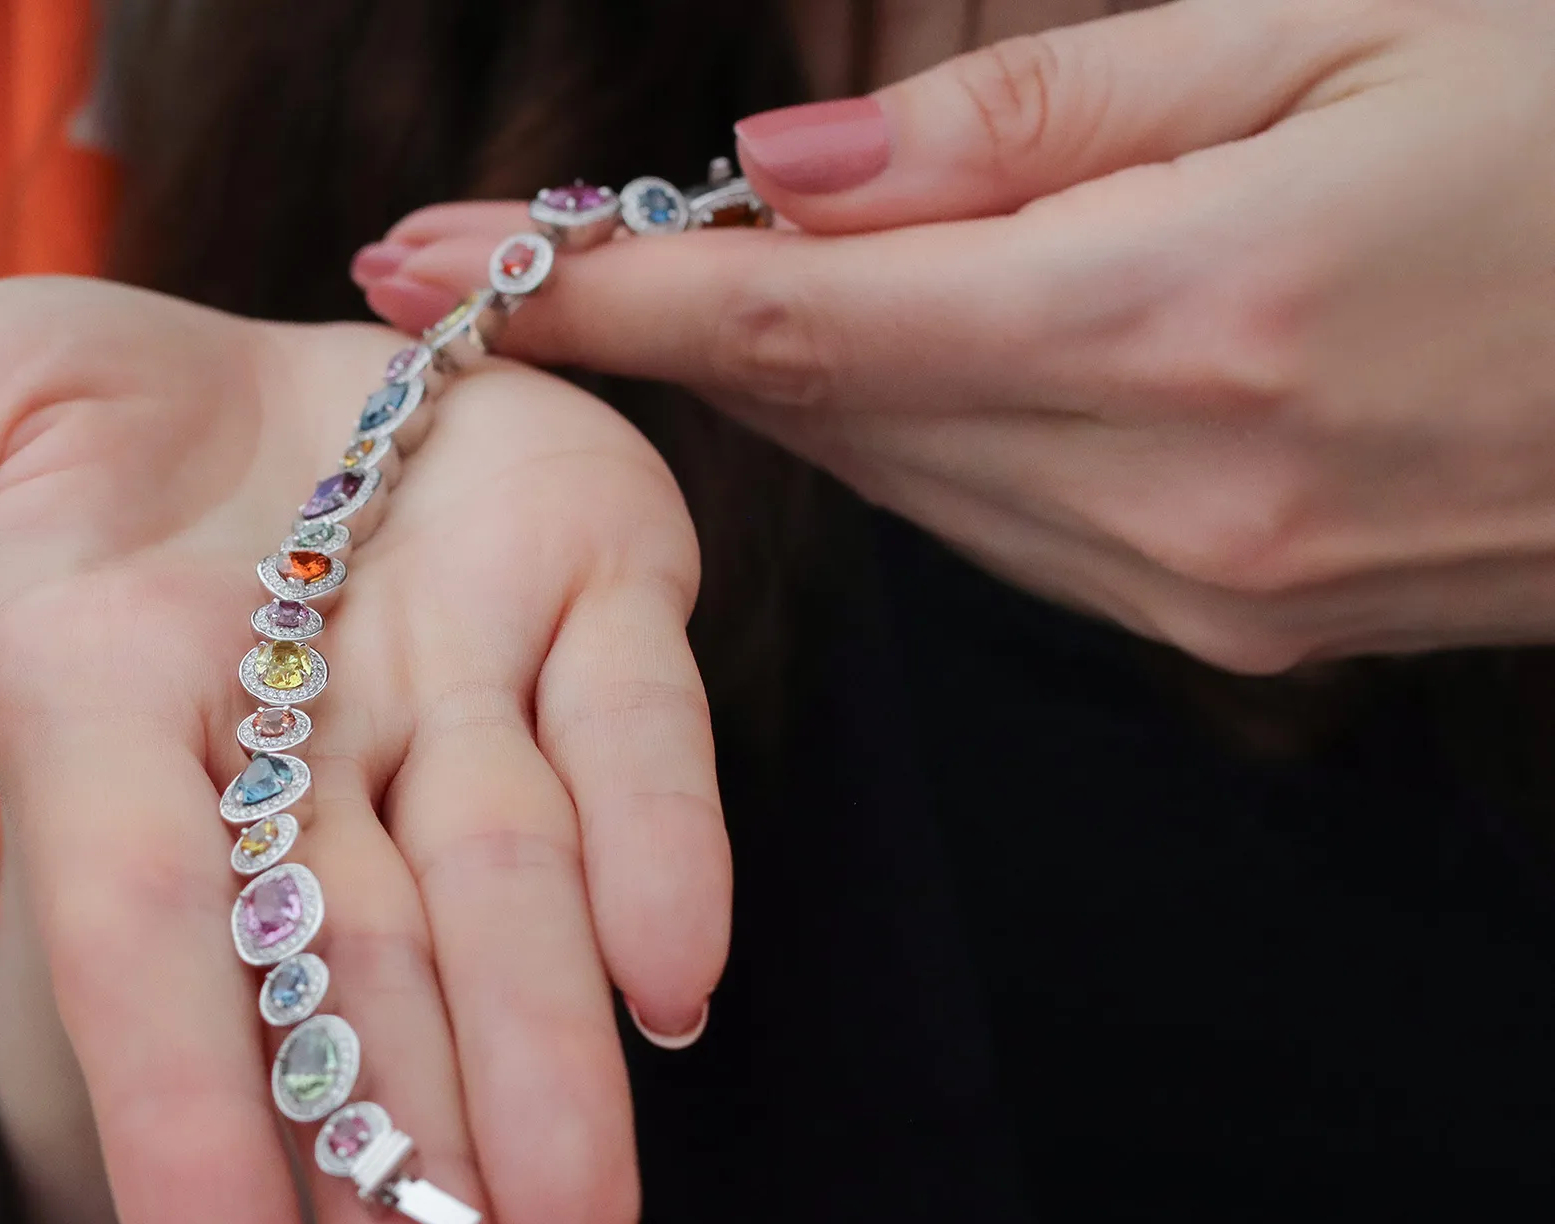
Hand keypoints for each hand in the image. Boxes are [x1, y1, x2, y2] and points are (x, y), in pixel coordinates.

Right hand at [0, 277, 728, 1223]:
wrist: (235, 374)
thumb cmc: (38, 426)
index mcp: (113, 722)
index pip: (147, 950)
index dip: (185, 1137)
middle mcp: (294, 747)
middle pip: (351, 991)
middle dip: (407, 1200)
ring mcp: (453, 675)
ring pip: (510, 896)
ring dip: (552, 1076)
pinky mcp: (596, 583)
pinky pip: (644, 728)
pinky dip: (668, 847)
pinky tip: (678, 990)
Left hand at [361, 0, 1554, 672]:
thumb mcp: (1343, 28)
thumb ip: (1037, 118)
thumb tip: (788, 176)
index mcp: (1184, 314)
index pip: (788, 316)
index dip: (585, 294)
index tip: (411, 273)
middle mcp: (1167, 494)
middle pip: (817, 416)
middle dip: (667, 328)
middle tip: (532, 254)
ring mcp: (1198, 595)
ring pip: (895, 485)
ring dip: (789, 386)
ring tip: (714, 283)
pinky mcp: (1228, 633)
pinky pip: (996, 535)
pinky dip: (914, 445)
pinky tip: (910, 362)